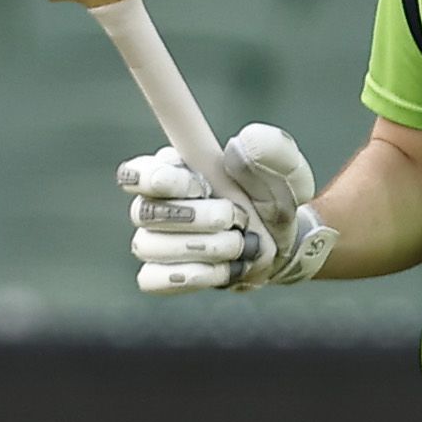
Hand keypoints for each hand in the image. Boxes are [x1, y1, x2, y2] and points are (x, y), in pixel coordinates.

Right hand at [115, 124, 338, 295]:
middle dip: (196, 218)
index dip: (159, 179)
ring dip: (204, 247)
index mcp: (175, 168)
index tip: (199, 186)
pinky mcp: (158, 274)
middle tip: (238, 218)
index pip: (136, 172)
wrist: (282, 245)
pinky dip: (195, 275)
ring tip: (241, 244)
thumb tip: (243, 142)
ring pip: (150, 246)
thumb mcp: (285, 170)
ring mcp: (153, 240)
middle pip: (145, 212)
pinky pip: (152, 279)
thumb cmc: (274, 200)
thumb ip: (270, 150)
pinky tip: (226, 269)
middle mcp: (155, 203)